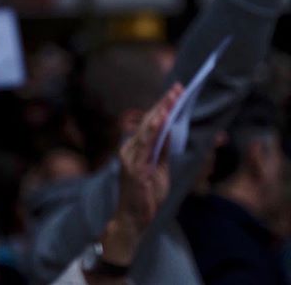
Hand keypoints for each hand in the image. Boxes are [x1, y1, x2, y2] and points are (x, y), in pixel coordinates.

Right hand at [100, 83, 182, 265]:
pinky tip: (162, 119)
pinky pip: (146, 145)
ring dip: (161, 112)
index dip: (163, 106)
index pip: (151, 123)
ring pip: (148, 129)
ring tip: (172, 98)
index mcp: (136, 148)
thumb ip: (163, 149)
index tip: (176, 91)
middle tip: (178, 88)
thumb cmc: (146, 196)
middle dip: (164, 104)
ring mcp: (130, 157)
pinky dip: (154, 130)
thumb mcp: (160, 168)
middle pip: (149, 121)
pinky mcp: (134, 167)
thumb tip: (171, 128)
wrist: (135, 219)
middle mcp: (130, 149)